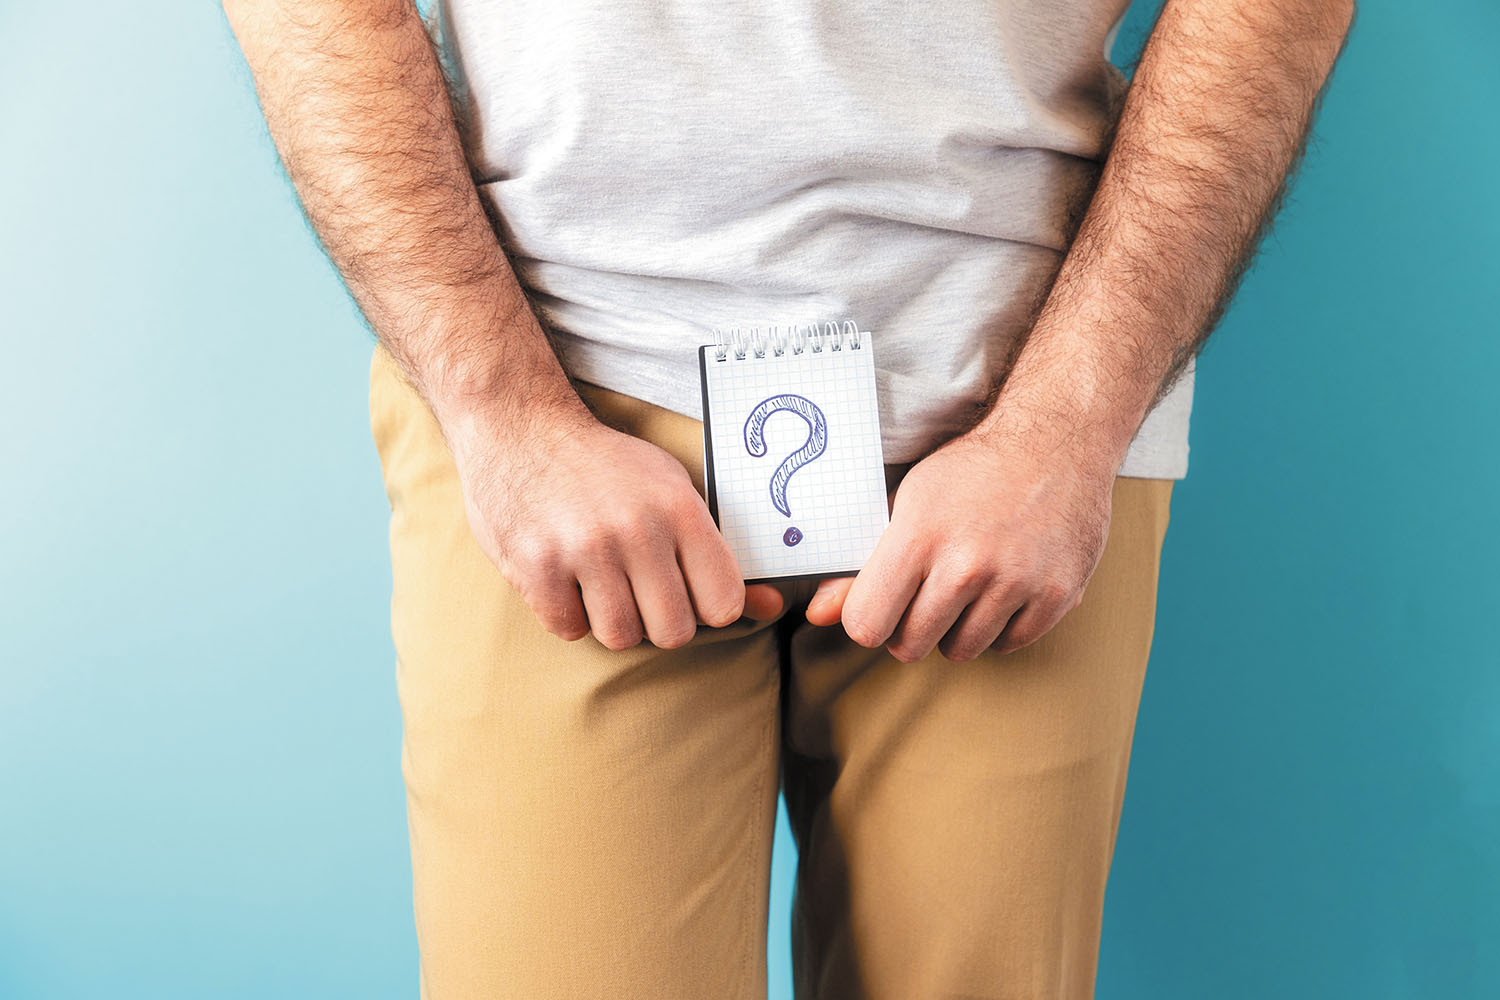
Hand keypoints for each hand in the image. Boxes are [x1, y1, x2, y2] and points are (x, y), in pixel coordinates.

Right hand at [445, 405, 784, 649]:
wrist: (522, 427)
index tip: (688, 590)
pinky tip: (565, 576)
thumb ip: (719, 555)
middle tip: (638, 588)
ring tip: (599, 580)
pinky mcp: (536, 566)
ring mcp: (584, 550)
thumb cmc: (608, 468)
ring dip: (611, 618)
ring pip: (621, 636)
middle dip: (658, 619)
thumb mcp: (673, 492)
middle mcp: (636, 530)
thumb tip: (773, 608)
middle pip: (673, 632)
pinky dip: (568, 612)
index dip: (707, 607)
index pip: (723, 604)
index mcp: (679, 510)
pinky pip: (569, 629)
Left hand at [803, 422, 1116, 661]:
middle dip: (910, 627)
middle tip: (928, 592)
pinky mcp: (1058, 596)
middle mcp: (967, 565)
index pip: (866, 625)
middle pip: (910, 647)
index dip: (869, 618)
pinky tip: (1004, 587)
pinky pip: (1009, 645)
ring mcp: (1016, 583)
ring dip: (957, 628)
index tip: (883, 602)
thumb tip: (817, 615)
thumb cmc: (971, 473)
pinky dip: (1002, 626)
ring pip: (961, 650)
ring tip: (968, 587)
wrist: (1056, 441)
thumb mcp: (907, 504)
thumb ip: (861, 567)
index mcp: (919, 538)